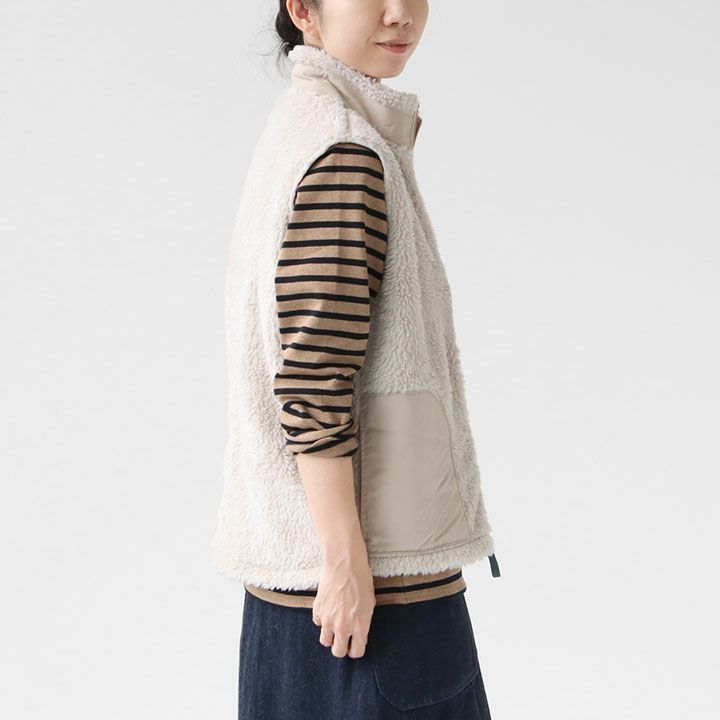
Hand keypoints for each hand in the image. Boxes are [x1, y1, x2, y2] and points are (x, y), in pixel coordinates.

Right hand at [312, 538, 375, 658]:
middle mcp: (343, 627)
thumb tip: (358, 634)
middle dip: (341, 646)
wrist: (345, 564)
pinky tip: (328, 609)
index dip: (355, 649)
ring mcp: (328, 620)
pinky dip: (322, 619)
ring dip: (330, 635)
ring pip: (325, 641)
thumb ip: (363, 622)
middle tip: (343, 637)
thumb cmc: (361, 580)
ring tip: (334, 624)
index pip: (356, 652)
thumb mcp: (369, 603)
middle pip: (338, 652)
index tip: (354, 643)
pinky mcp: (317, 610)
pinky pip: (318, 623)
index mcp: (360, 626)